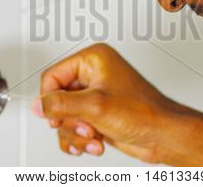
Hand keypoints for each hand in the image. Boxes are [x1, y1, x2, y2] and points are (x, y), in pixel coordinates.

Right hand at [31, 43, 197, 163]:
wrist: (164, 136)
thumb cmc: (145, 113)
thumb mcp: (95, 106)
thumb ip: (61, 105)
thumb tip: (38, 104)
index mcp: (93, 59)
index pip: (52, 76)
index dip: (51, 99)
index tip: (55, 117)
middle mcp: (93, 74)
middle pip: (57, 99)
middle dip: (69, 120)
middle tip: (86, 126)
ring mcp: (94, 96)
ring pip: (64, 117)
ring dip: (76, 133)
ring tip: (93, 137)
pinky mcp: (96, 114)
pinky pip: (74, 127)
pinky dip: (80, 139)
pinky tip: (93, 144)